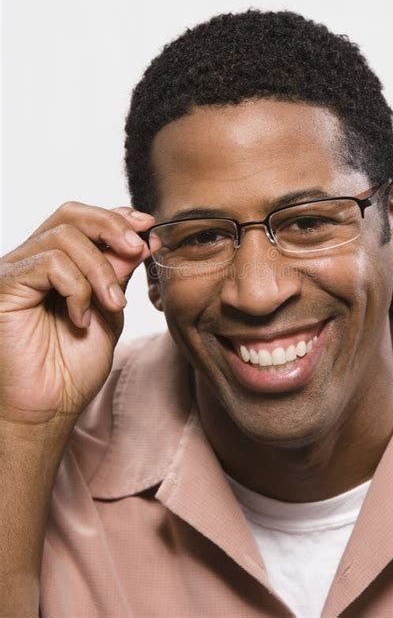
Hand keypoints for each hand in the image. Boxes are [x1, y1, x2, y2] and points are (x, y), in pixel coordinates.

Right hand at [0, 202, 159, 426]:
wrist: (49, 408)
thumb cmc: (74, 366)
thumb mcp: (109, 310)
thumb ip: (119, 273)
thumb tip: (141, 238)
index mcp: (56, 262)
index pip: (82, 218)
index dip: (116, 216)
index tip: (148, 227)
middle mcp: (31, 260)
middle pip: (70, 214)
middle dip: (111, 226)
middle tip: (138, 249)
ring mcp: (16, 271)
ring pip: (65, 237)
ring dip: (100, 269)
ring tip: (112, 305)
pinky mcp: (5, 286)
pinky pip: (49, 263)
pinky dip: (77, 288)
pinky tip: (80, 318)